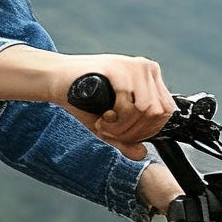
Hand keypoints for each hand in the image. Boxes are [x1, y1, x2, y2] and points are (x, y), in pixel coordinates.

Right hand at [52, 51, 175, 151]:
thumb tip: (142, 154)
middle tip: (111, 132)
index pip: (167, 111)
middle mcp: (147, 68)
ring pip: (146, 110)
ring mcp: (134, 66)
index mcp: (150, 78)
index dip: (148, 131)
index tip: (125, 135)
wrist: (55, 79)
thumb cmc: (83, 99)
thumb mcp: (109, 125)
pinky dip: (115, 119)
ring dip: (124, 127)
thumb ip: (126, 140)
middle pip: (158, 113)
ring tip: (104, 125)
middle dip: (134, 132)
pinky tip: (102, 118)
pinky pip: (129, 103)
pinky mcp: (119, 68)